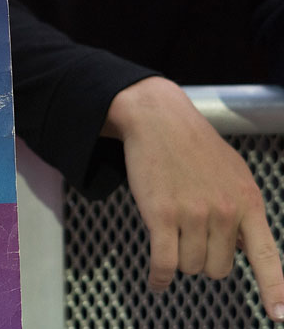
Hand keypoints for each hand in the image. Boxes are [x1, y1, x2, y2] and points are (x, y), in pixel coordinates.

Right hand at [104, 76, 283, 321]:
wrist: (158, 119)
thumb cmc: (194, 146)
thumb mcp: (234, 174)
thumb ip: (242, 210)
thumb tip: (246, 247)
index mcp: (248, 203)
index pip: (267, 256)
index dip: (276, 290)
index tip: (279, 314)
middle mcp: (224, 212)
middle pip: (218, 268)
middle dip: (204, 259)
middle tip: (192, 237)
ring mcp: (192, 214)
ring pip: (190, 267)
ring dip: (180, 260)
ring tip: (172, 236)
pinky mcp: (161, 214)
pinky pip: (164, 263)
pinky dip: (159, 278)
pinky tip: (156, 281)